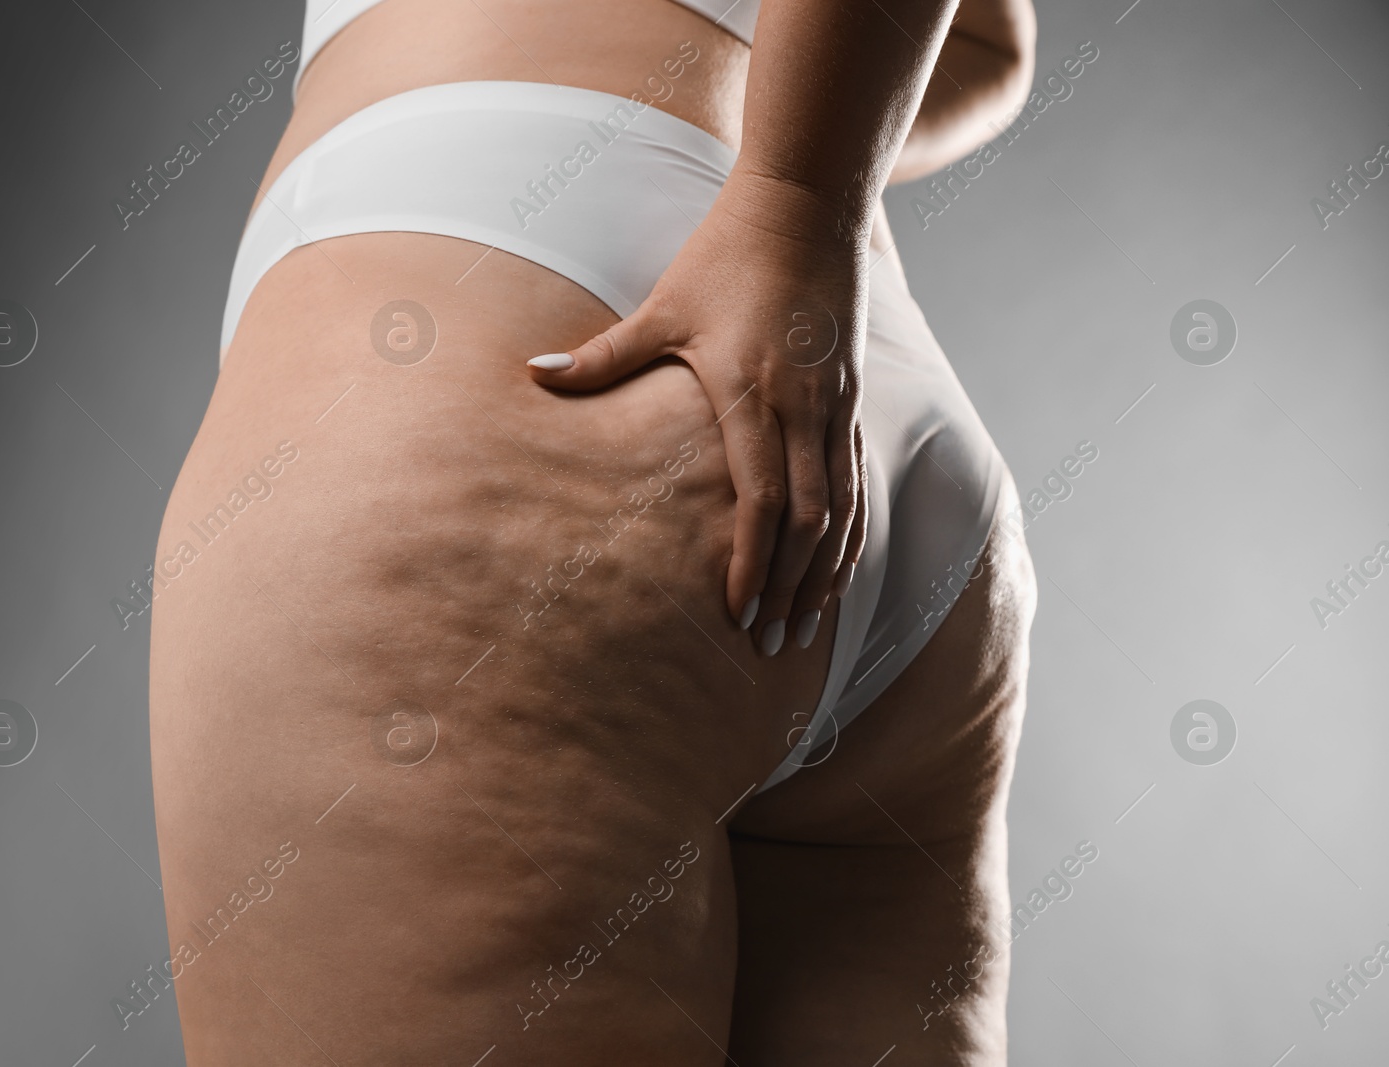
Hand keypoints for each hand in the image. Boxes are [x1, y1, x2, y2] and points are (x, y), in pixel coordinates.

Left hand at [525, 167, 871, 655]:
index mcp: (752, 394)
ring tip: (807, 628)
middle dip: (790, 589)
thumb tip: (531, 374)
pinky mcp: (852, 397)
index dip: (752, 563)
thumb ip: (603, 357)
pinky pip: (858, 481)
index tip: (736, 614)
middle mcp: (803, 409)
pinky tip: (838, 566)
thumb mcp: (662, 308)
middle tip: (770, 646)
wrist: (805, 204)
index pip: (760, 501)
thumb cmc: (724, 256)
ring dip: (826, 573)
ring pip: (843, 509)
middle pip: (809, 522)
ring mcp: (836, 405)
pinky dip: (851, 532)